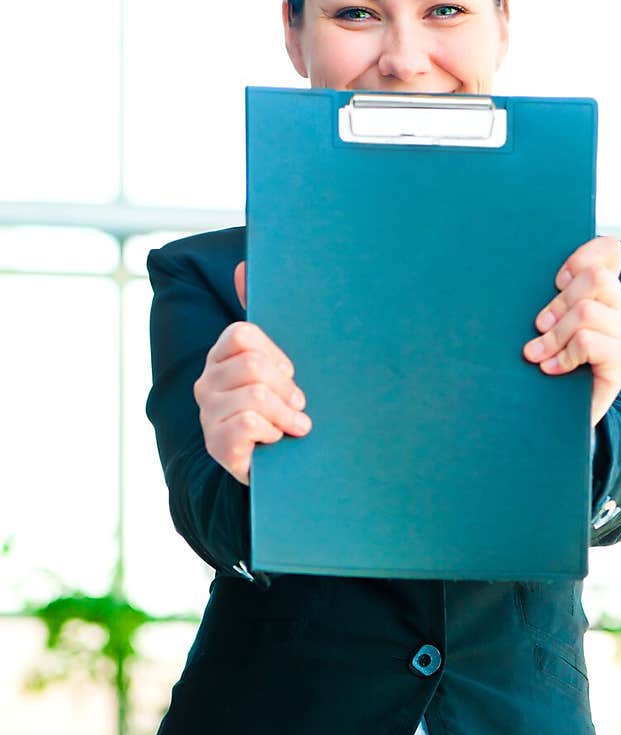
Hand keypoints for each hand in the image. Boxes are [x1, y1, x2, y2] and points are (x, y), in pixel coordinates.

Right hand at [192, 261, 311, 485]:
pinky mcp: (217, 445)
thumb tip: (243, 265)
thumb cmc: (279, 412)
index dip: (275, 355)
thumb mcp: (278, 368)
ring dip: (286, 414)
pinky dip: (273, 431)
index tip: (290, 374)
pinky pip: (248, 423)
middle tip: (298, 405)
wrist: (274, 470)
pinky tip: (276, 440)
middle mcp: (207, 384)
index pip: (242, 335)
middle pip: (254, 366)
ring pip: (256, 395)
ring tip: (295, 426)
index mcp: (221, 359)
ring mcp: (209, 415)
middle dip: (286, 387)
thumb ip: (264, 323)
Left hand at [522, 236, 620, 427]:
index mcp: (603, 293)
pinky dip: (562, 355)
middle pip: (596, 278)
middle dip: (559, 302)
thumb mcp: (545, 327)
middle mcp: (619, 309)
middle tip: (539, 326)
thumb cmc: (548, 365)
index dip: (582, 256)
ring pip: (587, 312)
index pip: (609, 251)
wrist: (562, 419)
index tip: (556, 281)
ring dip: (554, 335)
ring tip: (536, 353)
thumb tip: (528, 273)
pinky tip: (550, 369)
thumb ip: (547, 300)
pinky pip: (587, 342)